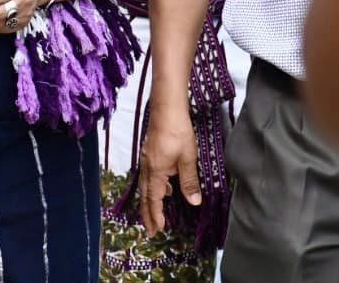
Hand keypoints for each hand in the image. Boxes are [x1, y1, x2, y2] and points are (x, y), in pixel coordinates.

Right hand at [140, 99, 200, 235]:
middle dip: (147, 213)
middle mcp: (147, 167)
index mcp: (156, 171)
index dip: (156, 215)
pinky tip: (163, 186)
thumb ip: (189, 181)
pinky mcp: (149, 152)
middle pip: (145, 195)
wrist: (166, 109)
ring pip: (145, 185)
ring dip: (149, 201)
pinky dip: (152, 187)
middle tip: (150, 229)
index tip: (158, 230)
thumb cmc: (178, 132)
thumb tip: (194, 203)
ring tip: (156, 212)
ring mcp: (147, 159)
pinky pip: (148, 175)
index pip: (154, 199)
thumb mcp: (188, 158)